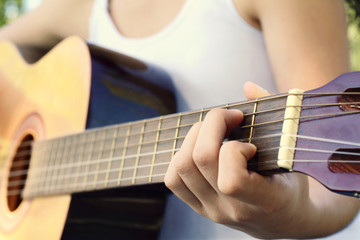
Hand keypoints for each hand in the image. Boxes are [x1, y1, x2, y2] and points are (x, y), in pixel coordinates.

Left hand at [164, 83, 312, 237]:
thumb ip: (278, 116)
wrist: (286, 220)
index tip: (250, 144)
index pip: (231, 181)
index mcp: (263, 201)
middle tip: (230, 118)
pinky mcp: (199, 207)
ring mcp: (211, 210)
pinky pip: (173, 179)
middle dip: (212, 125)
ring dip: (194, 137)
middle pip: (199, 161)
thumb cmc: (292, 183)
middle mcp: (231, 210)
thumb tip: (248, 86)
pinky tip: (202, 148)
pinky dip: (182, 155)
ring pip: (181, 167)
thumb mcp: (294, 154)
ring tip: (214, 131)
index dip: (235, 150)